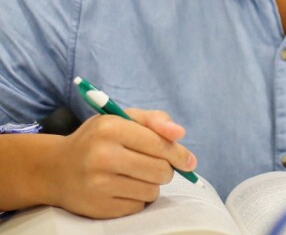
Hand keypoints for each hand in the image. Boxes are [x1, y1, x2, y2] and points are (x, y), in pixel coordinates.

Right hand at [46, 109, 196, 218]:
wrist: (55, 169)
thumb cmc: (98, 139)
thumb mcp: (122, 119)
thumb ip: (154, 120)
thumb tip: (180, 133)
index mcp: (111, 128)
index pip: (159, 144)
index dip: (179, 154)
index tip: (189, 161)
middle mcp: (102, 156)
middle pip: (160, 170)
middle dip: (166, 170)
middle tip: (159, 167)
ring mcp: (98, 184)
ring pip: (151, 190)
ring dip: (152, 185)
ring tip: (137, 175)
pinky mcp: (97, 207)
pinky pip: (137, 207)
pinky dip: (138, 199)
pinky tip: (124, 188)